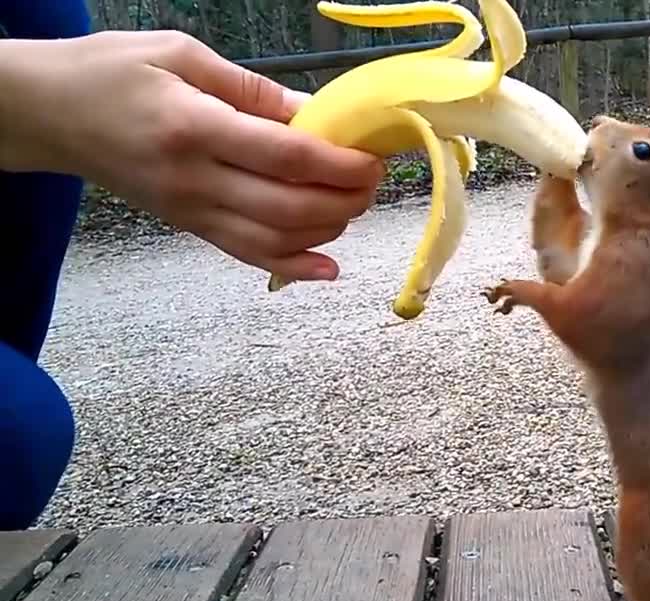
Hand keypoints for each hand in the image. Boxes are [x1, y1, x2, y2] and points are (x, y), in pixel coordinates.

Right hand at [0, 31, 384, 281]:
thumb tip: (314, 115)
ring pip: (275, 240)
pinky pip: (246, 255)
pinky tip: (328, 267)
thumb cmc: (110, 71)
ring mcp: (190, 210)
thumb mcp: (181, 54)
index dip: (340, 166)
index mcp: (196, 127)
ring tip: (354, 205)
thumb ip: (253, 89)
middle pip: (290, 208)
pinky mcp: (187, 226)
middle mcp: (195, 179)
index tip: (372, 159)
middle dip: (345, 200)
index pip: (286, 159)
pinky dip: (293, 266)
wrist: (47, 112)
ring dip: (328, 230)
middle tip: (372, 181)